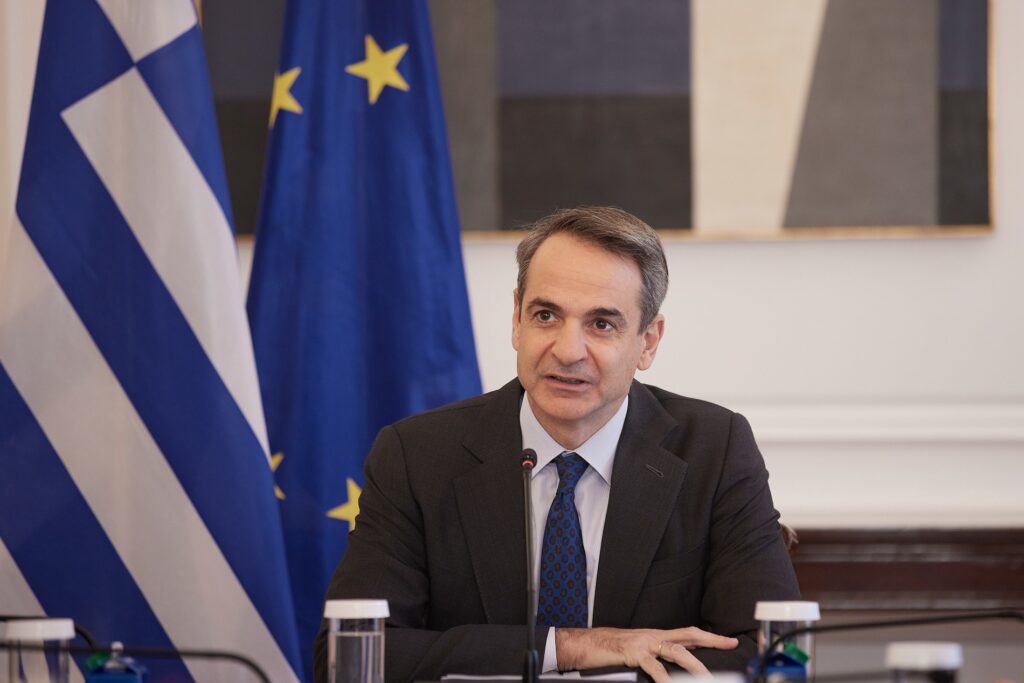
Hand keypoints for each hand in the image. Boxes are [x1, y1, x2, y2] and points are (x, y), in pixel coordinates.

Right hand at [555, 626, 738, 682]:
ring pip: (676, 651)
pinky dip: (666, 678)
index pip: (688, 634)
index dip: (710, 637)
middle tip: (729, 645)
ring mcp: (644, 643)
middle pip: (688, 636)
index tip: (729, 641)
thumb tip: (672, 669)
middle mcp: (653, 635)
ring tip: (706, 678)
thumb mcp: (638, 652)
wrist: (586, 645)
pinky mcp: (633, 653)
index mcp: (656, 636)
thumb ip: (656, 657)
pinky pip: (654, 667)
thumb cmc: (610, 650)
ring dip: (694, 665)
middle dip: (711, 641)